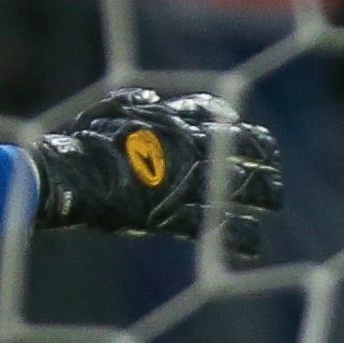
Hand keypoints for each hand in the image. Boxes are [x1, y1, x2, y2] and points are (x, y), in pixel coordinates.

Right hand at [27, 87, 282, 249]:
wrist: (69, 176)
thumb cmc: (83, 142)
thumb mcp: (108, 110)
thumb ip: (134, 103)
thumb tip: (153, 100)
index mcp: (174, 121)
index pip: (218, 117)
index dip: (237, 127)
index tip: (249, 134)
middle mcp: (188, 148)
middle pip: (240, 150)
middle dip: (261, 160)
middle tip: (273, 172)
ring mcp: (184, 182)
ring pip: (237, 185)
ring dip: (262, 192)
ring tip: (274, 201)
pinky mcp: (175, 215)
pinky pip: (216, 225)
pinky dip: (238, 235)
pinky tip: (253, 242)